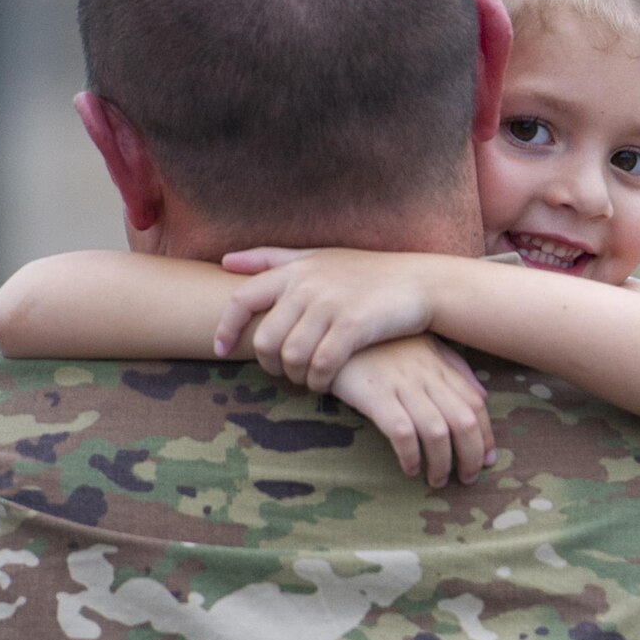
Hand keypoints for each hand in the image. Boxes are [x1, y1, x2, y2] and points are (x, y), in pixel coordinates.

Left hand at [214, 247, 437, 391]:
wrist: (419, 282)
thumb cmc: (366, 273)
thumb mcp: (318, 257)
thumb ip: (272, 259)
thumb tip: (225, 261)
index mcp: (295, 270)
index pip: (242, 299)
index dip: (226, 328)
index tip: (220, 349)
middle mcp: (308, 285)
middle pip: (265, 338)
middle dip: (269, 363)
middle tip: (282, 372)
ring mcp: (330, 305)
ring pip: (291, 356)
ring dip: (295, 376)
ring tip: (306, 379)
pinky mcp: (353, 326)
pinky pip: (321, 365)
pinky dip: (318, 380)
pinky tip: (324, 383)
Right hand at [329, 336, 494, 485]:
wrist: (334, 333)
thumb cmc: (378, 344)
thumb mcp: (420, 346)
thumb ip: (452, 368)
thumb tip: (482, 397)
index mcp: (438, 365)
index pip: (475, 403)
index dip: (486, 435)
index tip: (487, 459)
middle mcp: (425, 374)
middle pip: (463, 420)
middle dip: (472, 455)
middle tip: (467, 478)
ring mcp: (401, 384)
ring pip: (437, 431)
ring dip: (442, 463)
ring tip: (437, 481)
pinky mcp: (375, 395)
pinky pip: (402, 431)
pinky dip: (411, 454)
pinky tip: (410, 468)